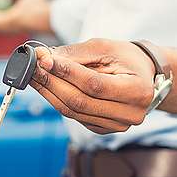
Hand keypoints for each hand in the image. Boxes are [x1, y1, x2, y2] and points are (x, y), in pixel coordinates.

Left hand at [30, 38, 155, 133]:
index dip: (66, 72)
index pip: (93, 84)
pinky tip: (47, 86)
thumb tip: (44, 58)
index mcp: (137, 90)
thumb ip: (75, 54)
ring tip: (35, 75)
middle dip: (51, 82)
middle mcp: (130, 113)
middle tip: (32, 67)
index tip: (44, 59)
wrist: (144, 75)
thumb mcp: (104, 47)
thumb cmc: (125, 58)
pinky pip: (75, 116)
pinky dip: (57, 100)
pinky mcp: (104, 129)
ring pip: (73, 111)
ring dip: (49, 92)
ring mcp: (117, 125)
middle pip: (79, 101)